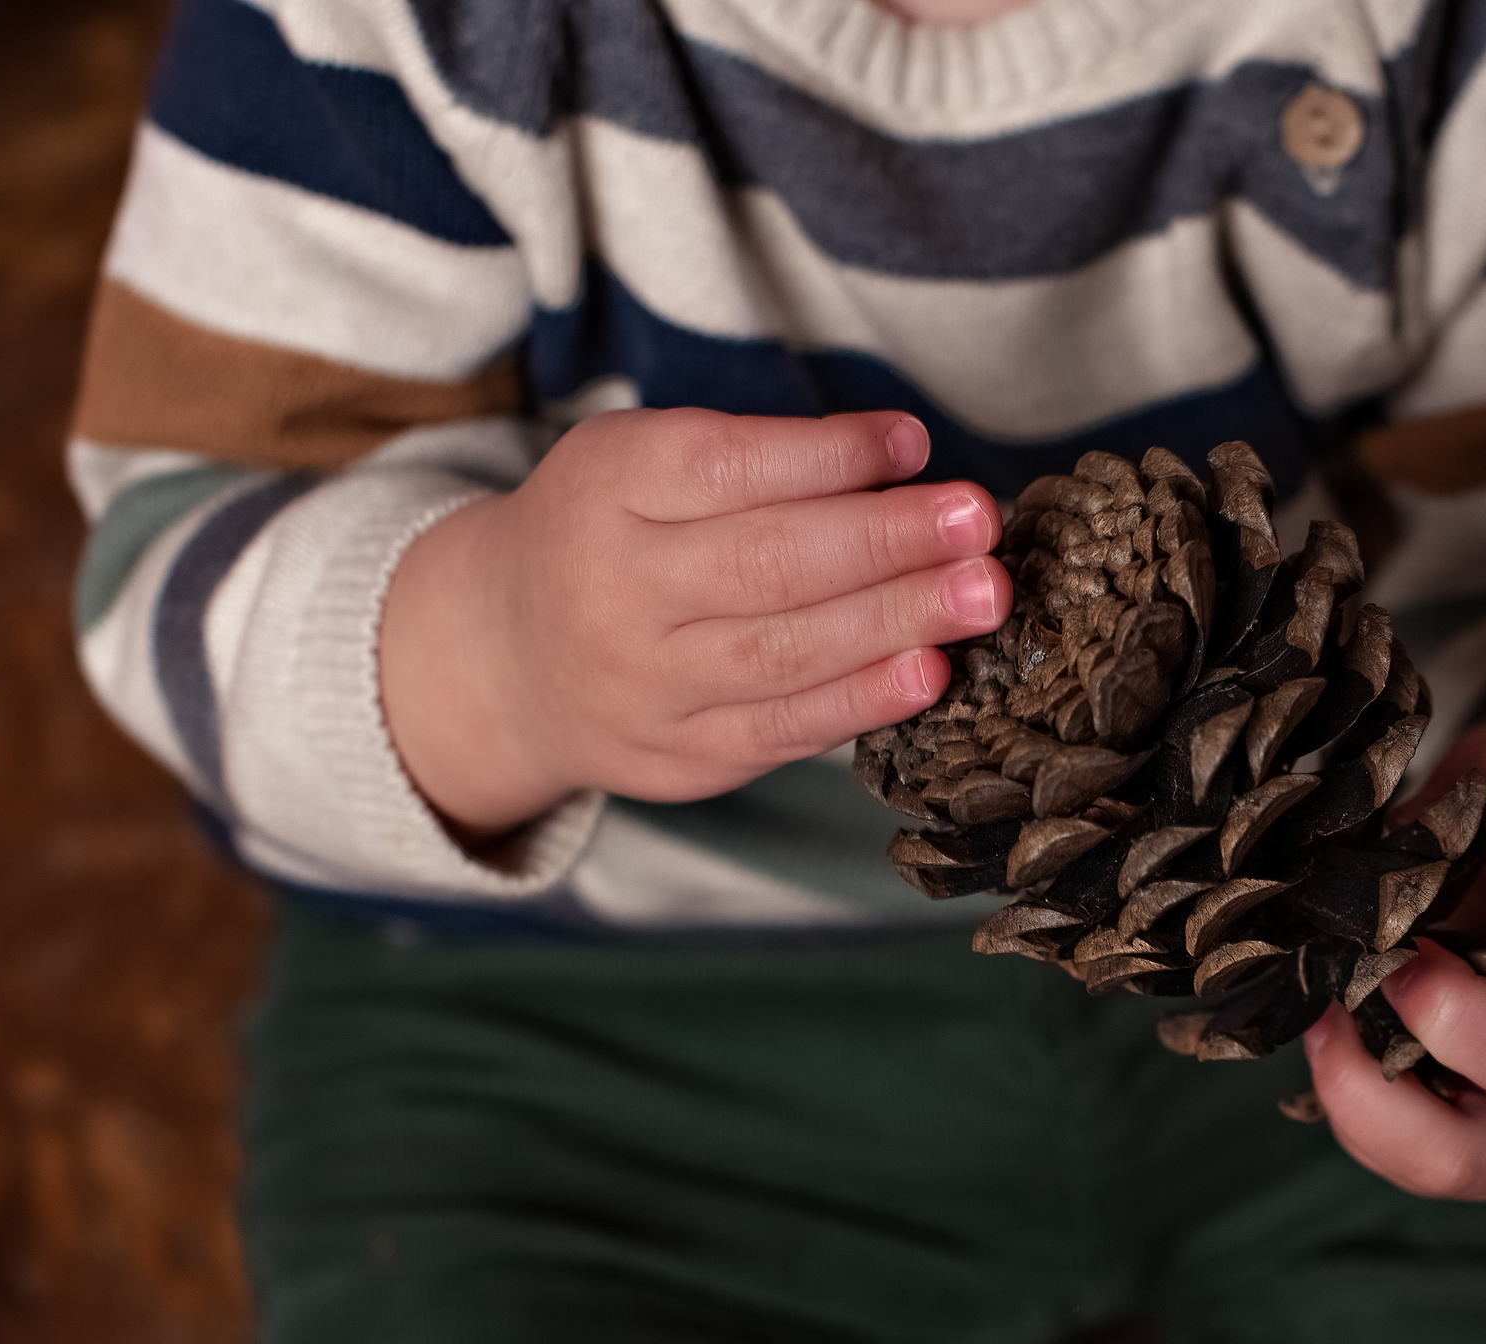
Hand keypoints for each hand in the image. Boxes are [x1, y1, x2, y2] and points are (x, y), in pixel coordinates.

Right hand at [379, 408, 1007, 837]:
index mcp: (608, 488)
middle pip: (766, 564)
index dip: (829, 456)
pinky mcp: (678, 757)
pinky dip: (861, 703)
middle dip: (885, 542)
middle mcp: (616, 589)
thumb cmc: (610, 533)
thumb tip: (902, 461)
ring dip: (896, 622)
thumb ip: (757, 458)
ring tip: (980, 594)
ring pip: (782, 653)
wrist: (505, 657)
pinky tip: (929, 673)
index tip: (914, 445)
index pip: (729, 466)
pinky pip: (780, 730)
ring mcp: (645, 684)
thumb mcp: (642, 461)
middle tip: (976, 523)